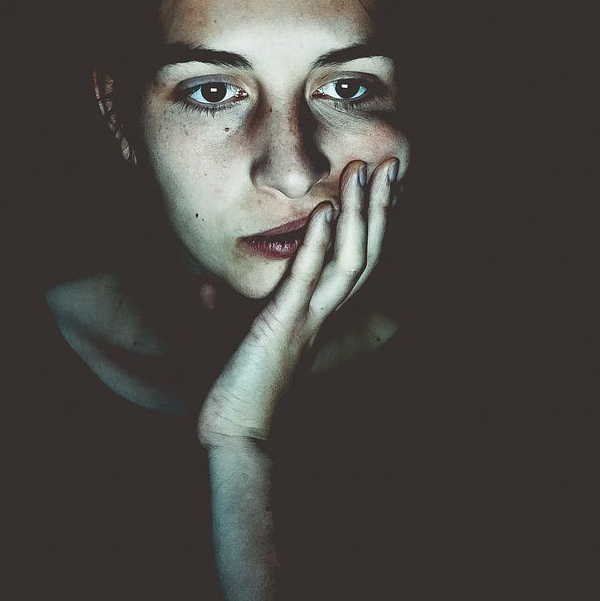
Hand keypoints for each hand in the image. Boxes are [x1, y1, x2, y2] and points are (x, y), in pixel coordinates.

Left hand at [197, 156, 399, 445]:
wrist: (235, 435)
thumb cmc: (233, 394)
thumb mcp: (226, 342)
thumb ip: (224, 312)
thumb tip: (208, 290)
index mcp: (313, 315)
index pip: (350, 261)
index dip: (367, 224)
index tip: (375, 187)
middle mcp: (321, 314)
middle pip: (364, 252)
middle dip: (379, 208)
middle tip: (392, 165)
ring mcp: (307, 318)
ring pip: (348, 259)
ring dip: (360, 214)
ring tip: (367, 173)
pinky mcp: (283, 325)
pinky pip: (306, 278)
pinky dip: (316, 242)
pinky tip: (325, 210)